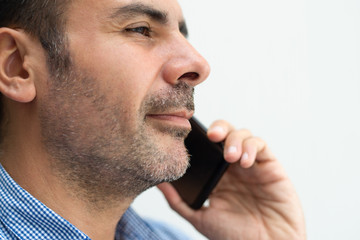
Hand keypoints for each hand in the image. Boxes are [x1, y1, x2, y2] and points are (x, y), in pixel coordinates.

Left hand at [158, 120, 305, 239]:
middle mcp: (233, 166)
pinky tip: (244, 162)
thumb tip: (158, 182)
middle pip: (225, 133)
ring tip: (229, 157)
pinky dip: (251, 147)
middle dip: (218, 129)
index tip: (189, 136)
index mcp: (216, 175)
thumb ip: (178, 201)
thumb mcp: (200, 218)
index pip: (206, 146)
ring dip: (234, 139)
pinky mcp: (270, 166)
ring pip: (242, 134)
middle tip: (211, 136)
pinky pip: (261, 145)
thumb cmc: (234, 236)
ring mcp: (251, 164)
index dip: (199, 137)